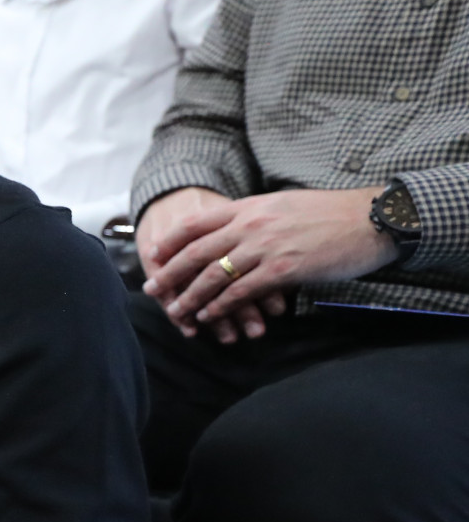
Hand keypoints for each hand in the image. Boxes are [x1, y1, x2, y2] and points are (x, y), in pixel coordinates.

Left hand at [144, 187, 388, 339]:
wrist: (371, 220)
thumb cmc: (330, 214)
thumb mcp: (283, 205)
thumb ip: (254, 218)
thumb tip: (234, 232)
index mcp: (249, 206)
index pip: (196, 222)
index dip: (170, 241)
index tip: (152, 256)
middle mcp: (251, 225)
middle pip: (196, 252)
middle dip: (169, 273)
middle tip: (151, 290)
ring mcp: (265, 247)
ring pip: (213, 275)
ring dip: (190, 297)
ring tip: (175, 311)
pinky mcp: (283, 270)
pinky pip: (241, 292)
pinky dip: (220, 307)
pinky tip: (208, 317)